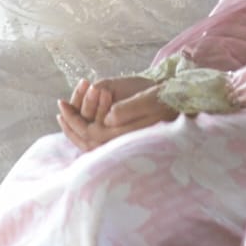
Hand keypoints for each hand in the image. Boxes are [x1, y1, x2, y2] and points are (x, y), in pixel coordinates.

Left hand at [57, 76, 173, 152]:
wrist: (184, 106)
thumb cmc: (166, 101)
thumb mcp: (148, 100)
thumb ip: (129, 109)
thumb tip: (108, 116)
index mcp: (124, 137)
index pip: (88, 132)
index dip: (72, 119)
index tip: (61, 105)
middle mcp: (122, 144)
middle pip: (86, 141)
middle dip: (70, 125)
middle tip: (60, 109)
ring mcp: (124, 144)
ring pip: (92, 143)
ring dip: (78, 128)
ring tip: (69, 113)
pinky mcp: (126, 139)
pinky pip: (101, 139)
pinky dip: (89, 129)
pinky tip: (86, 118)